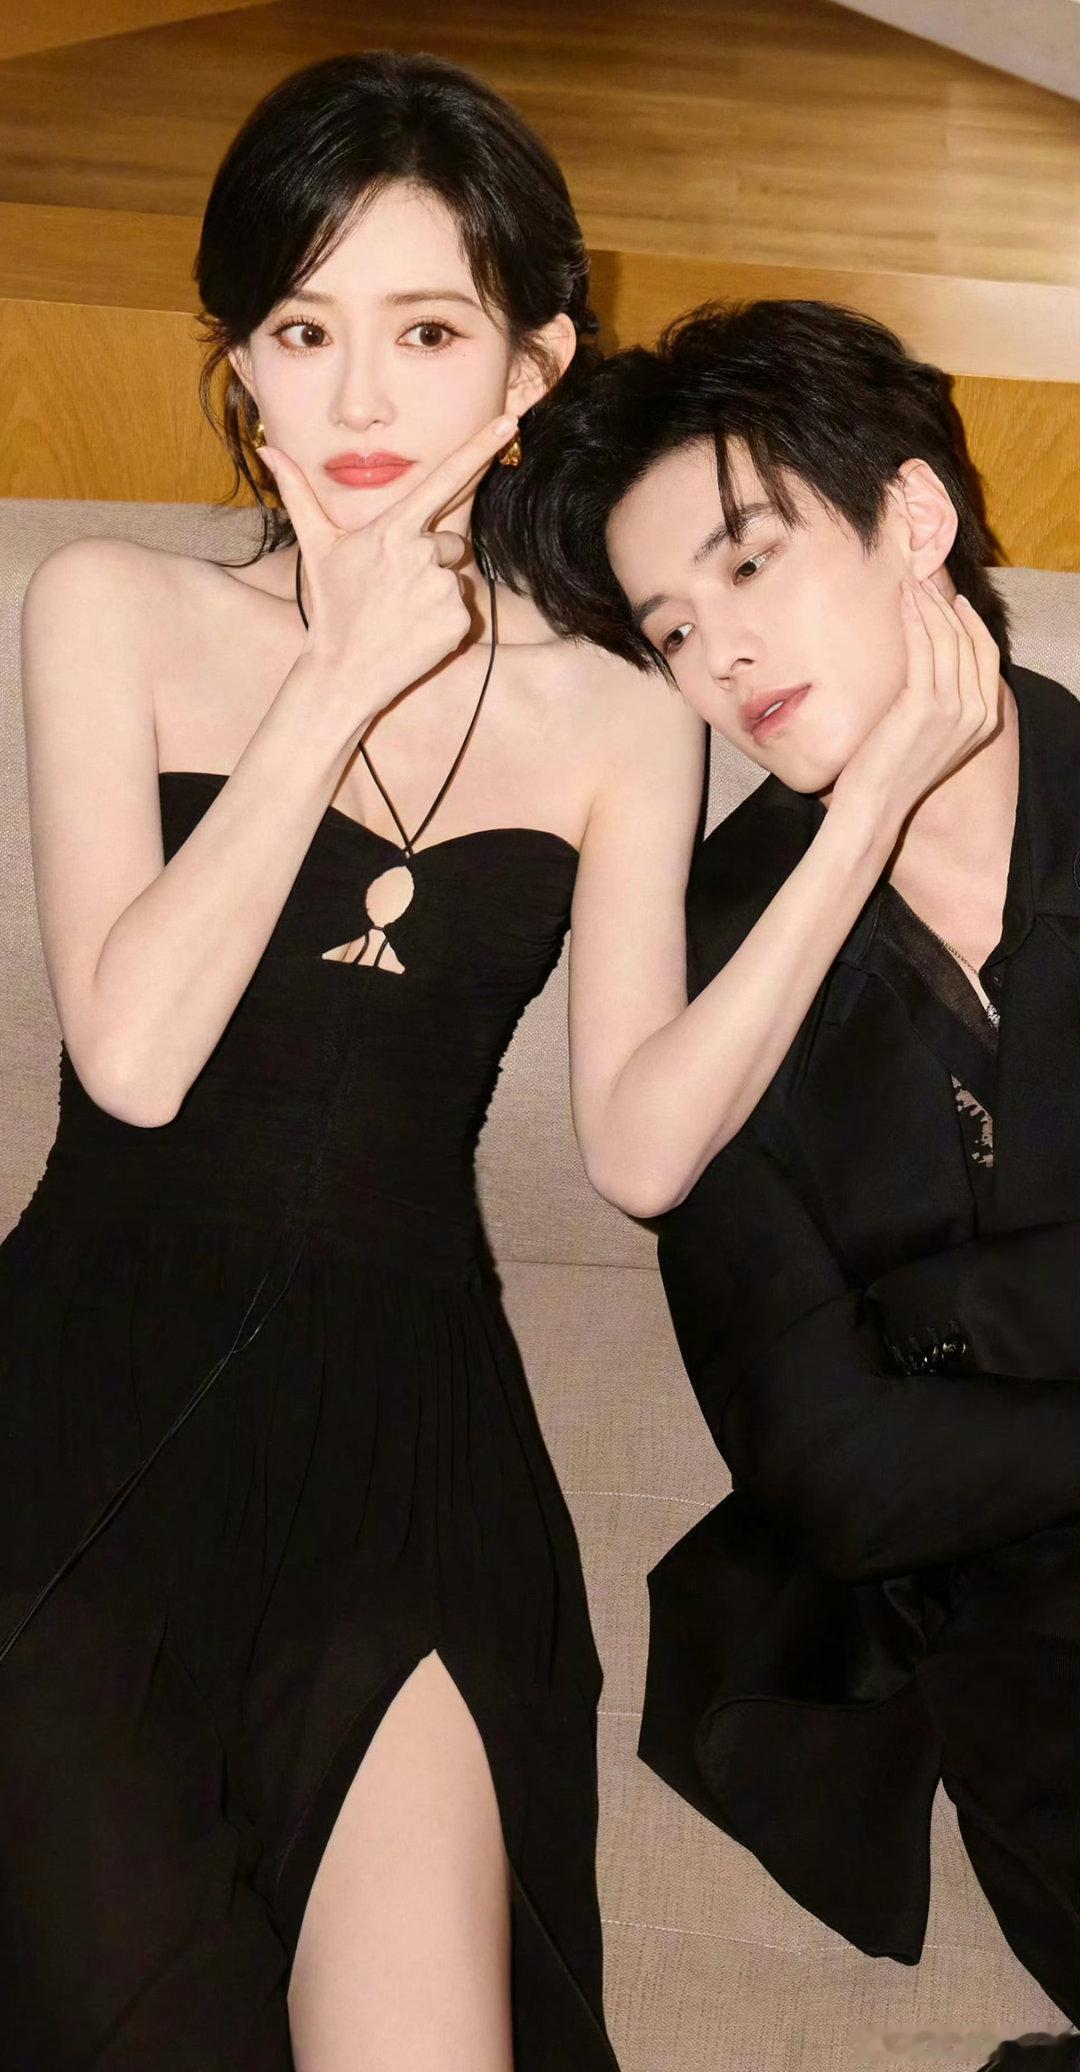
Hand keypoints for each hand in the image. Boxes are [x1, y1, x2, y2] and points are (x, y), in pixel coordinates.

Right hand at [259, 411, 516, 733]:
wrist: (344, 671)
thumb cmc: (332, 605)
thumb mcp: (316, 547)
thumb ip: (298, 494)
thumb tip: (269, 452)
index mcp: (394, 529)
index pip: (445, 479)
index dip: (479, 448)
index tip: (510, 424)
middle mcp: (422, 553)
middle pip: (449, 542)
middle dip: (429, 559)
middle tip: (392, 588)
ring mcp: (442, 589)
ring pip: (455, 576)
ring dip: (435, 590)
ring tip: (401, 611)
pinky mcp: (458, 622)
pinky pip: (463, 609)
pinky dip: (444, 619)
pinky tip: (415, 631)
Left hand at [831, 578, 1000, 832]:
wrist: (875, 804)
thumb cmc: (893, 770)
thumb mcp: (933, 734)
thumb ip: (945, 702)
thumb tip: (932, 660)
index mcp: (986, 720)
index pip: (987, 656)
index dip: (970, 622)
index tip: (951, 599)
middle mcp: (977, 713)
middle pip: (968, 641)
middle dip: (946, 605)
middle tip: (924, 581)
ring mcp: (954, 709)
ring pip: (946, 639)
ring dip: (928, 605)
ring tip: (910, 584)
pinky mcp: (925, 705)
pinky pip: (923, 647)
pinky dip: (913, 618)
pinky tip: (902, 602)